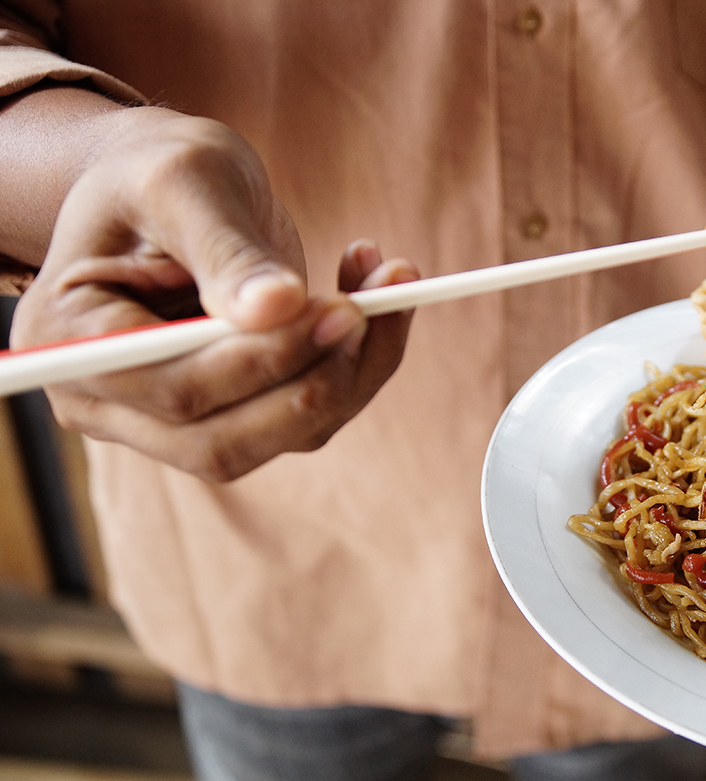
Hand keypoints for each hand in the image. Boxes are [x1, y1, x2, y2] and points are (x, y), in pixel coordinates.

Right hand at [10, 108, 416, 480]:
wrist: (175, 183)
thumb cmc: (162, 170)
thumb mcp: (185, 182)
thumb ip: (226, 249)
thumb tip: (278, 309)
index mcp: (71, 341)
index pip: (177, 389)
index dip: (263, 361)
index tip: (342, 309)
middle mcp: (111, 401)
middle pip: (226, 441)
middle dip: (318, 377)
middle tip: (374, 304)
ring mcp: (175, 419)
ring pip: (283, 435)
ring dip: (356, 369)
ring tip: (390, 279)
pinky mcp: (240, 411)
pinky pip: (313, 414)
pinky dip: (362, 361)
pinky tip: (373, 290)